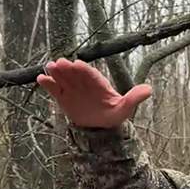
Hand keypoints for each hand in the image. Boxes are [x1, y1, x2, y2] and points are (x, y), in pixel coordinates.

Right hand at [35, 58, 151, 128]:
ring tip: (49, 67)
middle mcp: (84, 83)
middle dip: (68, 69)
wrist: (100, 125)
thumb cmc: (113, 113)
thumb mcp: (125, 108)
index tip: (78, 64)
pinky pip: (54, 90)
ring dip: (56, 73)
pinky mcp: (63, 97)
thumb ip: (134, 98)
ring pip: (63, 79)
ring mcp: (72, 89)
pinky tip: (40, 78)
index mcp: (99, 84)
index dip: (85, 71)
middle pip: (75, 74)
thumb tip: (149, 89)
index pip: (91, 76)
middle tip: (60, 63)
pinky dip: (48, 84)